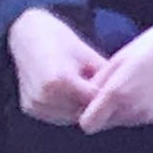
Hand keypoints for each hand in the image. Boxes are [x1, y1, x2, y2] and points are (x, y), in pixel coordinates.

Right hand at [6, 6, 105, 125]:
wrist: (28, 34)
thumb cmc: (61, 40)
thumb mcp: (87, 54)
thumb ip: (104, 75)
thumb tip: (124, 90)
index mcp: (61, 80)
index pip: (93, 100)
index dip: (105, 96)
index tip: (115, 93)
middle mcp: (45, 95)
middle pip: (80, 111)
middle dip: (93, 105)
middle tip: (104, 97)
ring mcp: (35, 103)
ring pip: (67, 117)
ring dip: (78, 109)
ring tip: (87, 95)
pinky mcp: (28, 107)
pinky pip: (54, 116)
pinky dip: (64, 110)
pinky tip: (72, 97)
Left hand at [77, 7, 152, 133]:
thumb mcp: (120, 57)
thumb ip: (99, 81)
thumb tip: (84, 95)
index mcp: (118, 93)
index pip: (88, 124)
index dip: (86, 114)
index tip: (91, 101)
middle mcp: (133, 109)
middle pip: (106, 123)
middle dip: (105, 111)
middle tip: (115, 88)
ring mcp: (150, 114)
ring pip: (125, 121)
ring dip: (124, 109)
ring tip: (136, 85)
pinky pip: (143, 117)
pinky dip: (142, 108)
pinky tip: (152, 88)